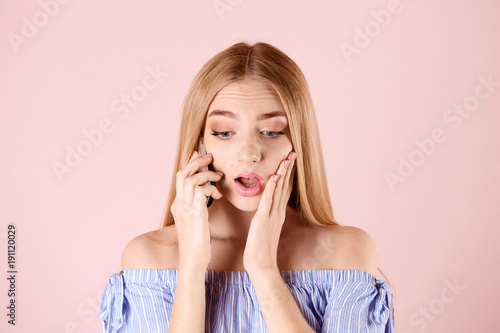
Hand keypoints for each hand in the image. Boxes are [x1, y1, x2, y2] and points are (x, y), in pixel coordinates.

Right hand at [170, 150, 223, 270]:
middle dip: (196, 161)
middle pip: (182, 172)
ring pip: (189, 177)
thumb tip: (208, 194)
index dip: (190, 164)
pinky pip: (199, 188)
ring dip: (206, 173)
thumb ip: (199, 206)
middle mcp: (179, 203)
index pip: (181, 177)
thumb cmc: (198, 243)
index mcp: (179, 205)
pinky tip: (218, 194)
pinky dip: (210, 186)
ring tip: (218, 177)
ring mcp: (184, 207)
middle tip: (210, 157)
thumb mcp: (197, 221)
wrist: (193, 260)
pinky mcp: (194, 211)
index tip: (200, 154)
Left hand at [243, 151, 296, 272]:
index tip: (290, 161)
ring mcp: (272, 215)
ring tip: (288, 158)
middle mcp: (278, 212)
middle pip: (285, 186)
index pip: (284, 190)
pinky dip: (272, 187)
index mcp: (278, 214)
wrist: (261, 265)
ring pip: (279, 190)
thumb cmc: (260, 250)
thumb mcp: (263, 230)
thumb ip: (266, 218)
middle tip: (293, 153)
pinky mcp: (263, 219)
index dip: (288, 175)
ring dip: (284, 173)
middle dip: (289, 169)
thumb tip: (264, 210)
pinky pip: (268, 200)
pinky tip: (275, 176)